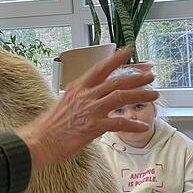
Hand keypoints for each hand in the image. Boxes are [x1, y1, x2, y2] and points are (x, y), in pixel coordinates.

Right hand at [16, 47, 158, 169]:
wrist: (38, 141)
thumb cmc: (49, 126)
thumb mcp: (64, 103)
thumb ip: (80, 98)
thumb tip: (91, 99)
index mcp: (78, 88)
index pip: (100, 68)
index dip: (116, 59)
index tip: (129, 50)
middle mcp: (85, 95)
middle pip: (116, 81)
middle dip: (137, 77)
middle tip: (151, 75)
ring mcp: (90, 110)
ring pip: (121, 97)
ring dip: (140, 95)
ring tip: (154, 94)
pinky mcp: (93, 127)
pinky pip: (119, 123)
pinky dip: (133, 124)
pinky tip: (143, 126)